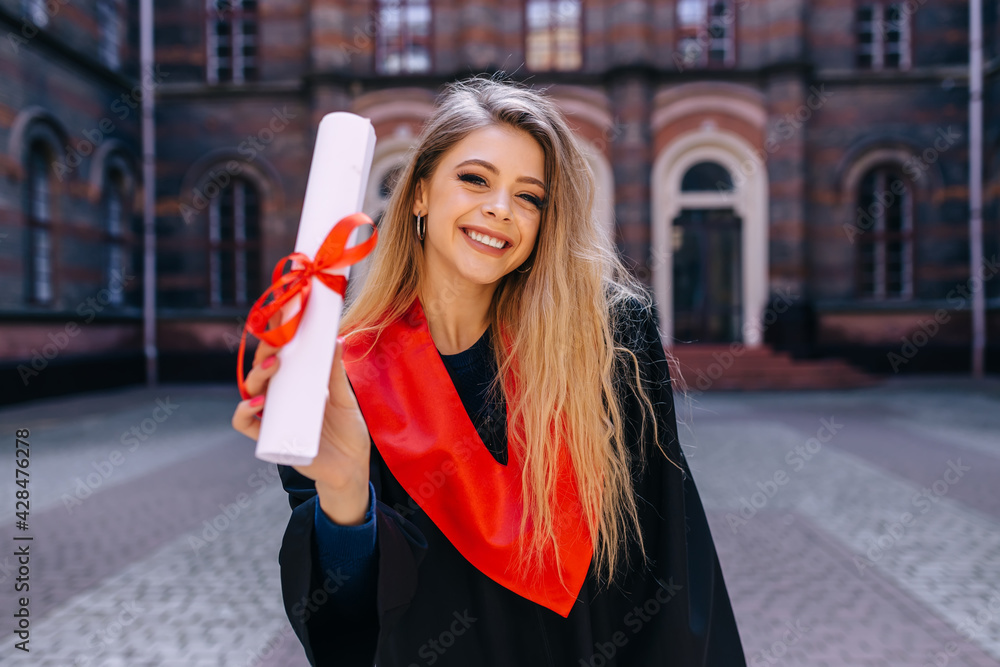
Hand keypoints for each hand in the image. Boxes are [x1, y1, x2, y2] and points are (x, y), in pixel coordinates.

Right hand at [231, 314, 372, 524]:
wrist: (351, 468)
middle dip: (267, 350)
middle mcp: (281, 396)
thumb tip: (337, 339)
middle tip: (279, 337)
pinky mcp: (270, 439)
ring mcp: (274, 416)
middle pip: (263, 368)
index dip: (277, 334)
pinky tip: (258, 403)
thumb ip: (336, 373)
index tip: (281, 311)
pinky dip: (245, 411)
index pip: (281, 353)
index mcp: (298, 383)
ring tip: (275, 365)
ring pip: (251, 390)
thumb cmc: (347, 432)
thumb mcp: (345, 398)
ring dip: (258, 375)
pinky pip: (245, 424)